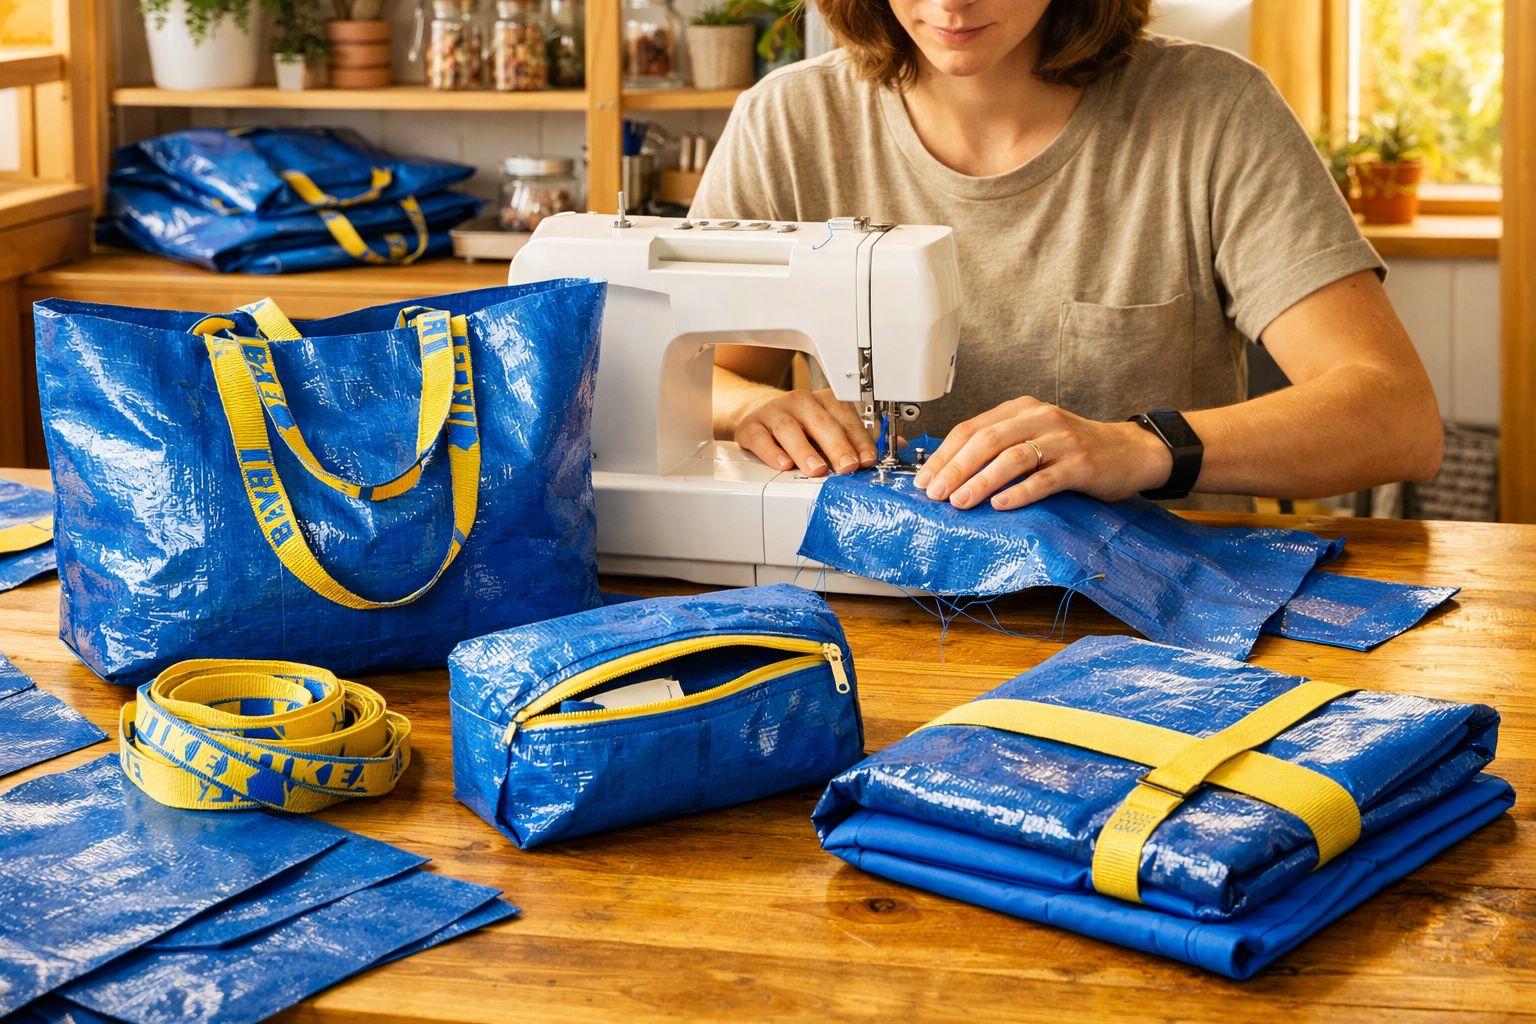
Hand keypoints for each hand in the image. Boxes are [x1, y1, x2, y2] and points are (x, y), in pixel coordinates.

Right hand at [734, 387, 878, 476]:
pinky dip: (772, 451)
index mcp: (825, 401)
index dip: (859, 440)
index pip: (846, 419)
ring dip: (805, 451)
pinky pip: (761, 438)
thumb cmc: (801, 423)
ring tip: (817, 470)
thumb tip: (899, 447)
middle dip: (837, 446)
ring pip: (790, 429)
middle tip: (848, 467)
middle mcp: (801, 403)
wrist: (757, 412)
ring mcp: (774, 413)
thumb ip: (862, 437)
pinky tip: (783, 464)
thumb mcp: (832, 425)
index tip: (869, 460)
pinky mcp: (751, 427)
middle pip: (821, 422)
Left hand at [910, 396, 1173, 509]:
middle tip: (934, 493)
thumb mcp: (1033, 438)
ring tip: (960, 501)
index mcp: (1021, 409)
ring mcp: (1062, 440)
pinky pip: (1045, 478)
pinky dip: (1019, 492)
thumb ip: (999, 448)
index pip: (971, 428)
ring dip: (981, 481)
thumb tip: (950, 474)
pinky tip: (1001, 505)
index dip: (944, 454)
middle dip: (955, 468)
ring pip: (1012, 457)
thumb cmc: (1074, 450)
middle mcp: (1039, 418)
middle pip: (986, 440)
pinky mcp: (1081, 464)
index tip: (923, 479)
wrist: (1130, 452)